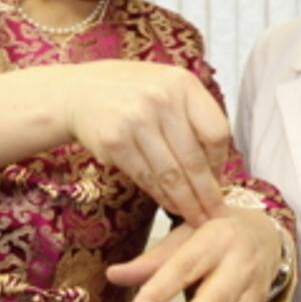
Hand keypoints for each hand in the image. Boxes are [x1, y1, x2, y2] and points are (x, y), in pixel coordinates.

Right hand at [65, 61, 229, 225]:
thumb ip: (193, 116)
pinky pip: (146, 178)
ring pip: (171, 174)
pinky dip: (161, 197)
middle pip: (194, 158)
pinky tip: (170, 205)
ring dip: (186, 202)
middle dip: (207, 194)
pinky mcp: (115, 142)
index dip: (220, 162)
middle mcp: (161, 99)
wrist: (80, 92)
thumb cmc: (132, 94)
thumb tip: (217, 168)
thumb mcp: (168, 88)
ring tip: (196, 217)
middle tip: (215, 214)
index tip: (219, 179)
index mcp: (183, 84)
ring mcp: (136, 120)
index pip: (216, 131)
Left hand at [106, 206, 282, 301]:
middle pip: (214, 299)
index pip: (183, 266)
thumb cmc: (214, 235)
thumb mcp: (184, 236)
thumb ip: (151, 260)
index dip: (161, 289)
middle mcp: (237, 264)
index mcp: (213, 239)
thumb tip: (113, 275)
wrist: (262, 232)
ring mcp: (253, 287)